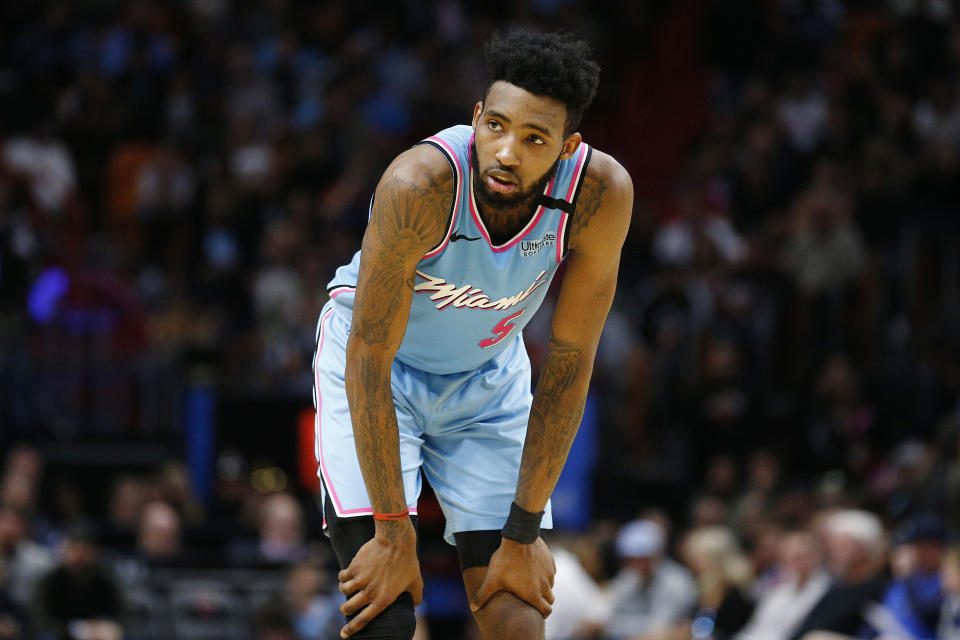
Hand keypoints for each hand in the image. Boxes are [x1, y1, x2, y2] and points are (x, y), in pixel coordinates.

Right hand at [338, 521, 422, 637]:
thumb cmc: (407, 561)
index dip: (351, 630)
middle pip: (348, 608)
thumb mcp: (416, 582)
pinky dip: (342, 576)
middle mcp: (369, 593)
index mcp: (383, 600)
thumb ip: (416, 597)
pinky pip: (342, 576)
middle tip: (345, 609)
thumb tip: (415, 606)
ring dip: (344, 590)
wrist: (395, 541)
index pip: (363, 620)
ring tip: (347, 587)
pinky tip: (346, 574)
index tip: (343, 635)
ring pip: (343, 591)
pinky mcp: (354, 567)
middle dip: (345, 610)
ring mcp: (360, 580)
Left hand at [470, 537, 555, 616]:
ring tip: (532, 583)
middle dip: (543, 601)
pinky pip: (551, 572)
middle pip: (550, 599)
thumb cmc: (505, 560)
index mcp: (533, 594)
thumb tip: (473, 608)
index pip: (547, 611)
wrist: (519, 537)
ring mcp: (549, 573)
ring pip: (550, 585)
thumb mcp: (492, 579)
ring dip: (544, 587)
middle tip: (533, 598)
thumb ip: (483, 595)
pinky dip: (545, 574)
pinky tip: (534, 569)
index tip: (538, 613)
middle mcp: (545, 585)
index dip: (543, 614)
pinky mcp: (550, 562)